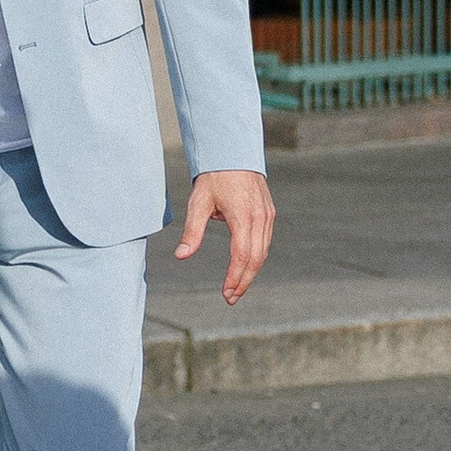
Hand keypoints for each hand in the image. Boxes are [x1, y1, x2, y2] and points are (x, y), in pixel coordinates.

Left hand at [173, 168, 274, 303]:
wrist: (233, 152)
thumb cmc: (213, 177)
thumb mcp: (198, 202)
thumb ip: (192, 231)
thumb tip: (181, 256)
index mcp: (243, 217)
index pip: (242, 256)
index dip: (235, 277)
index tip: (226, 293)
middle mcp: (260, 219)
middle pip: (256, 259)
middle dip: (243, 281)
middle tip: (230, 298)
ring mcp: (267, 217)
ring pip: (263, 252)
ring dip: (250, 272)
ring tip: (236, 287)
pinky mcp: (269, 214)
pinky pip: (264, 242)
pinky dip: (256, 257)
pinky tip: (245, 266)